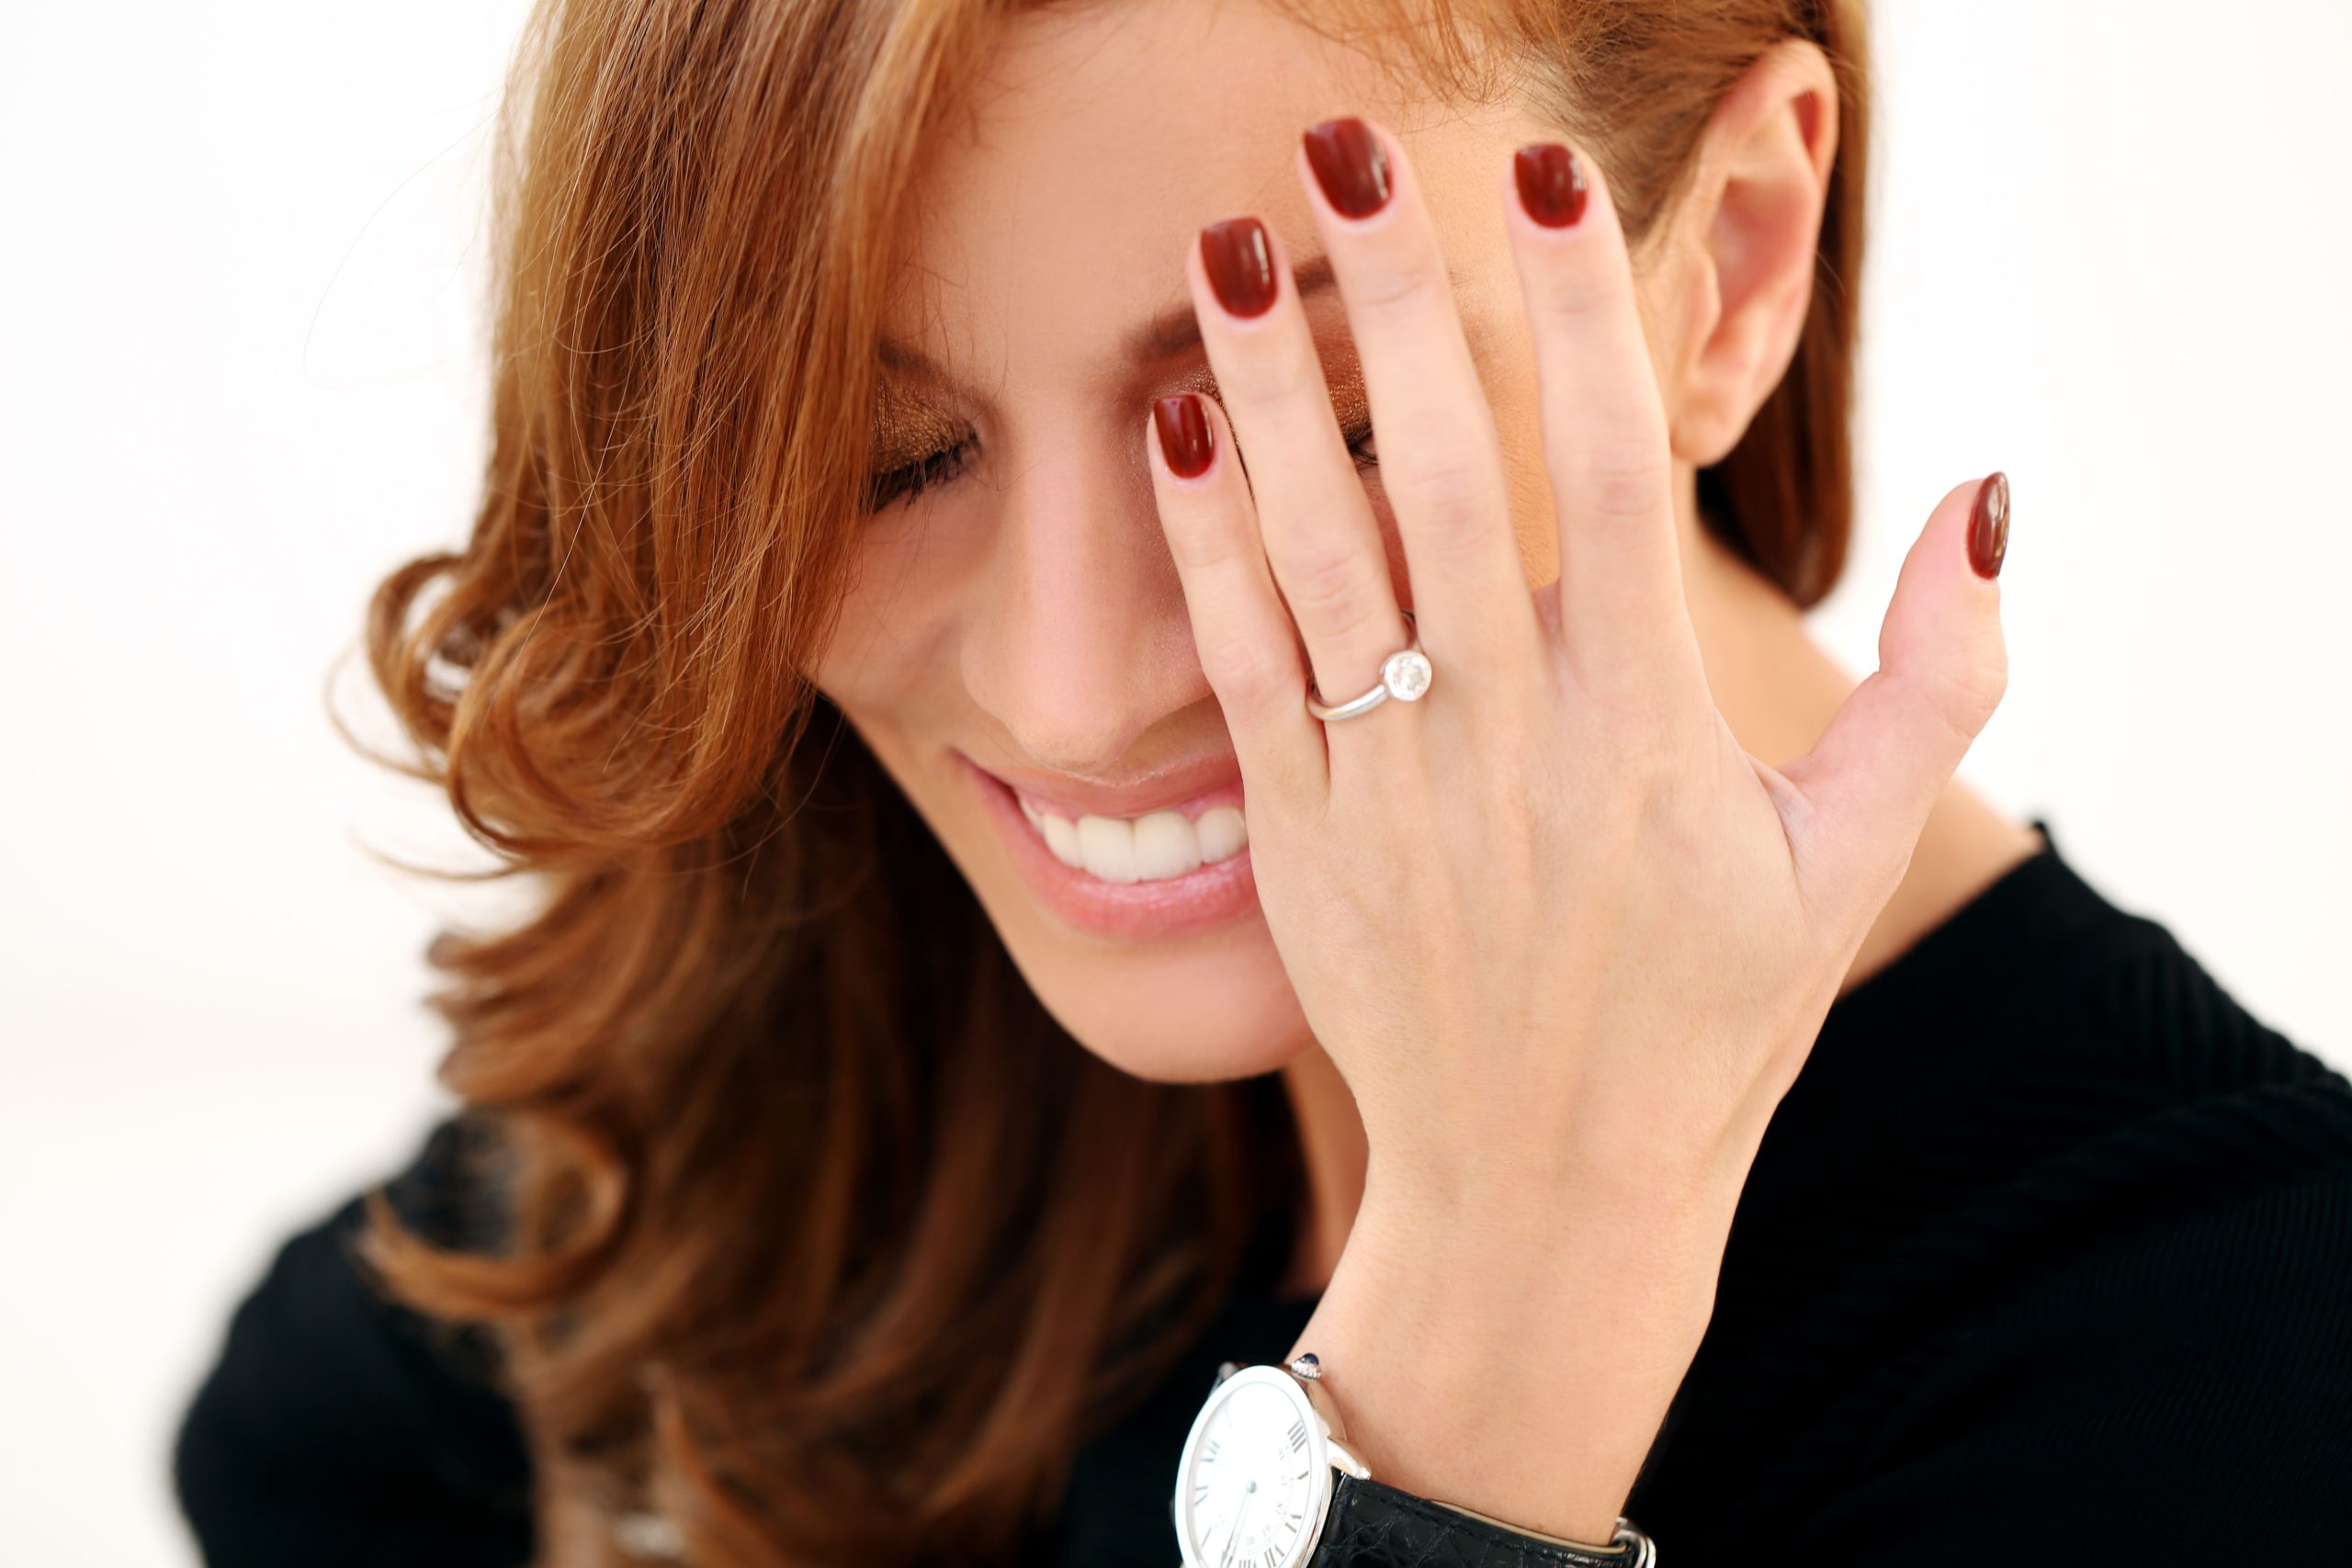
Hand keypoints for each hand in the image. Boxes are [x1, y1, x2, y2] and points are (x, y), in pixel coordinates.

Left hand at [1144, 118, 2008, 1537]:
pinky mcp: (1299, 837)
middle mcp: (1506, 742)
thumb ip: (1940, 681)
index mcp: (1646, 732)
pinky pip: (1238, 664)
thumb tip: (1991, 497)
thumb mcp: (1848, 861)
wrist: (1546, 1188)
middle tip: (1339, 147)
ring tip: (1219, 249)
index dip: (1575, 322)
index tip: (1537, 185)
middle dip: (1391, 299)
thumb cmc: (1709, 1017)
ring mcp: (1387, 789)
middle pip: (1439, 480)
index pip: (1611, 479)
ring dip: (1262, 392)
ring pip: (1313, 555)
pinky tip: (1178, 427)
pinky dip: (1205, 544)